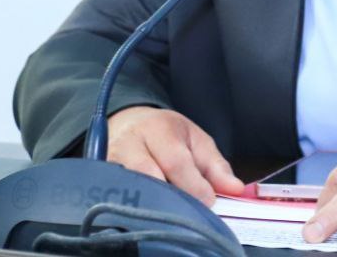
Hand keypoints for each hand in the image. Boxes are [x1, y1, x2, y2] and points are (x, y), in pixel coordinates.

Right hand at [105, 106, 244, 205]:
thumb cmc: (167, 133)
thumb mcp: (196, 141)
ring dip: (153, 204)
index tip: (209, 202)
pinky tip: (149, 212)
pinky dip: (134, 206)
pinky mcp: (101, 175)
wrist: (129, 122)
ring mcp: (111, 160)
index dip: (194, 187)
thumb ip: (216, 166)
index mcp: (159, 128)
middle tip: (191, 212)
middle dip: (174, 198)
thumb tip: (235, 189)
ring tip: (171, 213)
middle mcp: (131, 142)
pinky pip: (115, 196)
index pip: (176, 162)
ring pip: (131, 189)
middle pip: (150, 177)